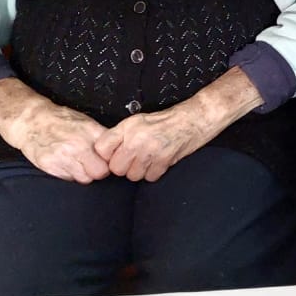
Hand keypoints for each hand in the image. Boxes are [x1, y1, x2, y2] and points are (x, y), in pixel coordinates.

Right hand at [0, 96, 110, 183]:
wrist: (31, 121)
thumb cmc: (59, 120)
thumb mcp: (85, 122)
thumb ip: (100, 136)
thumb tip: (116, 149)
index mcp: (90, 132)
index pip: (111, 155)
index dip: (110, 159)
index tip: (106, 159)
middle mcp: (78, 145)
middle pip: (100, 172)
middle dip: (99, 170)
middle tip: (93, 164)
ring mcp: (64, 157)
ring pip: (85, 179)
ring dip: (84, 174)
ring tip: (77, 163)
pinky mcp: (51, 166)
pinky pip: (69, 179)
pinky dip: (70, 174)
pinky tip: (65, 163)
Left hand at [94, 104, 219, 181]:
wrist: (194, 118)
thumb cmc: (167, 120)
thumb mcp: (139, 120)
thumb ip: (122, 135)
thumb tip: (107, 153)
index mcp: (128, 126)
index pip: (101, 149)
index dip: (107, 156)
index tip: (115, 156)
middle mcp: (136, 138)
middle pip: (116, 168)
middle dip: (124, 167)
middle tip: (135, 159)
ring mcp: (150, 150)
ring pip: (132, 176)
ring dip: (140, 171)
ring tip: (149, 160)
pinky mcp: (163, 160)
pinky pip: (150, 177)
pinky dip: (154, 172)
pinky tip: (159, 162)